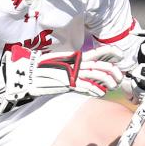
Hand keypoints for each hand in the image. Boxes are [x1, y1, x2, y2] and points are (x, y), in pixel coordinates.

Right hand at [2, 44, 122, 100]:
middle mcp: (74, 63)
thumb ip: (70, 66)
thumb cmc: (38, 70)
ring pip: (97, 75)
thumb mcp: (56, 64)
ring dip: (107, 81)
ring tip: (110, 86)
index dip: (110, 52)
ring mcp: (71, 73)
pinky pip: (86, 86)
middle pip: (100, 65)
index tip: (120, 55)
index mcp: (73, 57)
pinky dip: (96, 90)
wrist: (24, 74)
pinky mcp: (66, 83)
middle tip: (118, 77)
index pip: (96, 52)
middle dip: (113, 72)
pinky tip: (100, 93)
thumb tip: (80, 69)